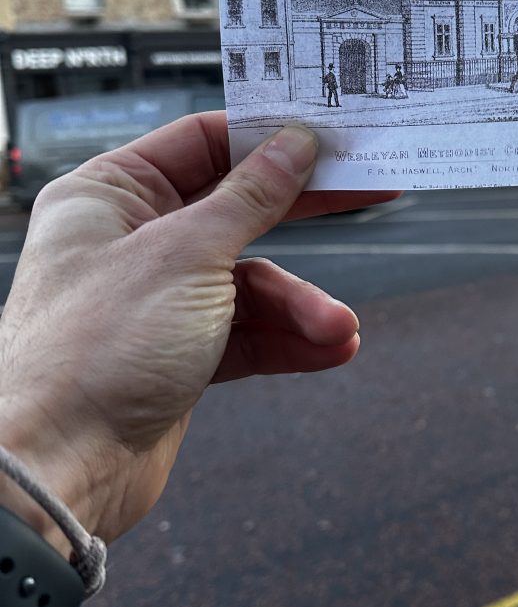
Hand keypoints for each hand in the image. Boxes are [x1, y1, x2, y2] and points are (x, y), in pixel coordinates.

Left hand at [0, 113, 397, 557]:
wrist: (59, 468)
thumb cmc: (94, 350)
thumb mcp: (188, 255)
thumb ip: (250, 198)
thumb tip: (293, 146)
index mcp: (111, 194)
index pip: (202, 142)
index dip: (267, 138)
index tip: (328, 137)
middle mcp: (132, 240)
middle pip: (238, 208)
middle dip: (305, 212)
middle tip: (369, 194)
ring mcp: (158, 299)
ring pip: (251, 282)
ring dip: (300, 305)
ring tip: (336, 330)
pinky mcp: (180, 354)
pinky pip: (248, 333)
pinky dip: (287, 340)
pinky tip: (325, 349)